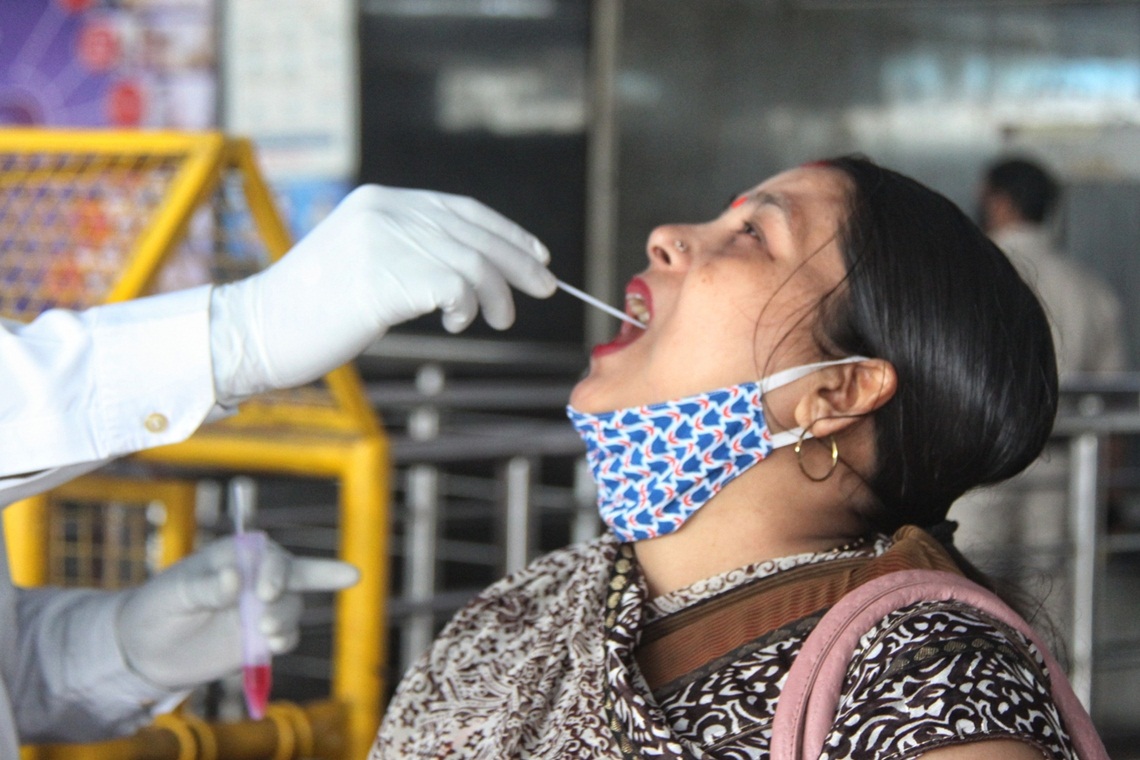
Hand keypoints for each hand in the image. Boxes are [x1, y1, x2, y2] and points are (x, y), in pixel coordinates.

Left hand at [116, 536, 358, 689]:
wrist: (143, 653)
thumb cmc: (155, 609)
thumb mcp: (174, 594)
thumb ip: (206, 587)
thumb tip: (235, 577)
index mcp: (234, 557)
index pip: (268, 554)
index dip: (275, 570)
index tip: (266, 592)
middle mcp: (253, 579)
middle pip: (295, 573)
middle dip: (319, 575)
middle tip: (326, 582)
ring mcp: (259, 609)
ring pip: (292, 606)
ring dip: (286, 617)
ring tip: (266, 632)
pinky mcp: (259, 639)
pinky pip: (286, 635)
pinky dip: (285, 639)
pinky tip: (273, 645)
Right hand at [209, 185, 555, 403]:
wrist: (261, 329)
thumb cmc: (314, 308)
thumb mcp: (365, 260)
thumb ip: (411, 251)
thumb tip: (475, 270)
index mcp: (381, 201)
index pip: (461, 209)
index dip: (506, 232)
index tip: (538, 255)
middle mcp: (385, 211)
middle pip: (475, 232)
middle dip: (518, 263)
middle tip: (545, 289)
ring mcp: (384, 240)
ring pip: (471, 261)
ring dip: (497, 294)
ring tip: (499, 320)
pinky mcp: (384, 276)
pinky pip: (454, 286)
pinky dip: (468, 306)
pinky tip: (460, 323)